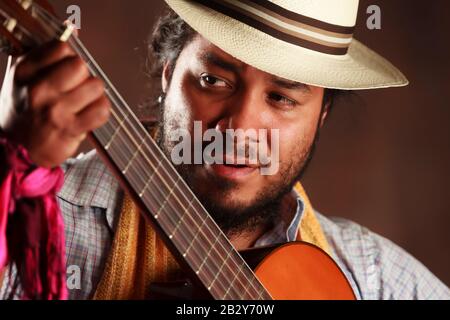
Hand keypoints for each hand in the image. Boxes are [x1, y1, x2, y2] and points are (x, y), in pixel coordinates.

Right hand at [1, 40, 110, 167]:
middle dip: (84, 76)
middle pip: (81, 65)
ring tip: (82, 104)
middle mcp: (39, 90)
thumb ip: (46, 52)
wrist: (20, 145)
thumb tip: (73, 29)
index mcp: (26, 71)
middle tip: (77, 89)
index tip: (66, 71)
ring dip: (95, 95)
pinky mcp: (71, 129)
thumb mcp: (26, 75)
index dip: (70, 58)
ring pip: (96, 87)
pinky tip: (88, 116)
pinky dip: (100, 111)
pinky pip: (102, 110)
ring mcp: (56, 111)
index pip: (62, 48)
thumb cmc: (26, 108)